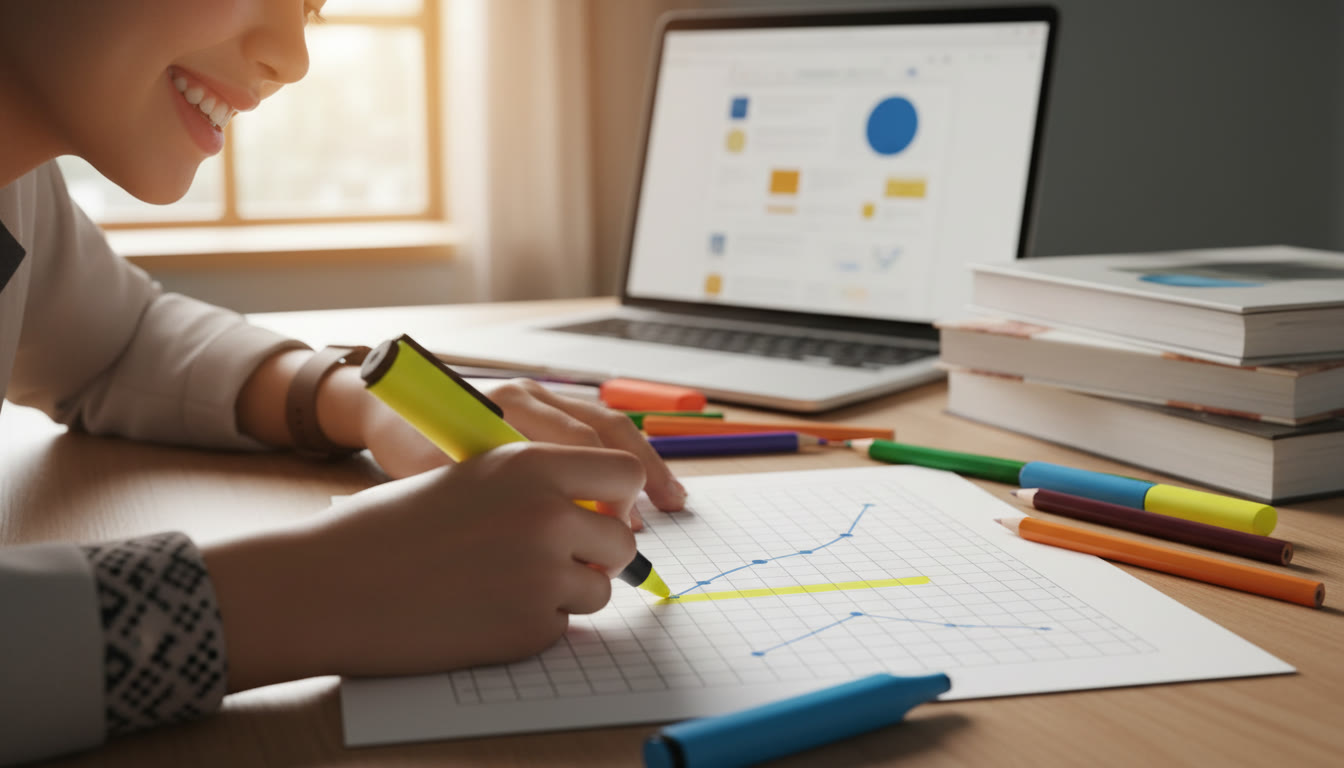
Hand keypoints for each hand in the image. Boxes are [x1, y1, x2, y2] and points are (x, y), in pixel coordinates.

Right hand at [204, 442, 645, 690]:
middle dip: (597, 554)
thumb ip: (537, 484)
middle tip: (556, 559)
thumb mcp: (470, 473)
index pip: (624, 471)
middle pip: (622, 540)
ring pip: (600, 591)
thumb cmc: (391, 525)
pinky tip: (483, 612)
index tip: (601, 511)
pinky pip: (562, 627)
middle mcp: (547, 515)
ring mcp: (541, 576)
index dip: (619, 497)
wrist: (331, 584)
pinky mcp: (528, 629)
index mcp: (531, 463)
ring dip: (568, 592)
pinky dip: (534, 625)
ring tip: (505, 584)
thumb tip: (598, 507)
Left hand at [356, 377, 687, 526]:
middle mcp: (532, 394)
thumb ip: (480, 493)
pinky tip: (645, 487)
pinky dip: (627, 457)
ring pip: (610, 426)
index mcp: (506, 406)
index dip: (603, 493)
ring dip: (644, 465)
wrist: (387, 409)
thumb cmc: (408, 448)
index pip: (575, 446)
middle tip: (652, 524)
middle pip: (605, 431)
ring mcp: (543, 395)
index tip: (614, 532)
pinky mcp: (548, 404)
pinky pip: (599, 428)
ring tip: (671, 501)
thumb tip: (539, 533)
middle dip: (637, 478)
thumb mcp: (433, 474)